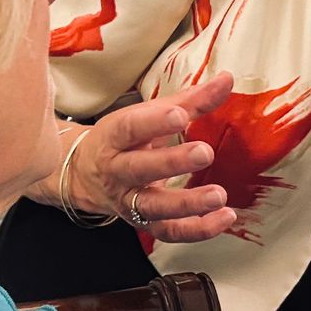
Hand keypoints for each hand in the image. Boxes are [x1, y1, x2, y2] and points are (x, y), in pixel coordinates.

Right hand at [66, 72, 237, 241]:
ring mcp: (128, 200)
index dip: (153, 121)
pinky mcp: (142, 222)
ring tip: (218, 196)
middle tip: (204, 153)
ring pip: (153, 207)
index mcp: (114, 137)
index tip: (180, 115)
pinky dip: (197, 229)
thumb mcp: (148, 114)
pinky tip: (224, 218)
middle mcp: (117, 171)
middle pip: (139, 169)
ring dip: (187, 204)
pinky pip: (168, 231)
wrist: (83, 175)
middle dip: (172, 162)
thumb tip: (227, 79)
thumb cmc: (123, 139)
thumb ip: (190, 100)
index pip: (129, 128)